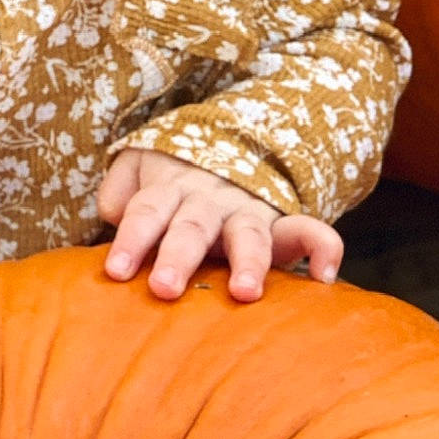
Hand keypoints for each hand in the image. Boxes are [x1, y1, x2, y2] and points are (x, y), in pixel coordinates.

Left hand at [97, 148, 341, 302]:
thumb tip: (112, 213)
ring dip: (249, 262)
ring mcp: (248, 212)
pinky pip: (310, 231)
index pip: (146, 211)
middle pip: (192, 227)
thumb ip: (119, 188)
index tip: (116, 271)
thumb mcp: (138, 166)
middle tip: (164, 288)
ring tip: (244, 293)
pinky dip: (323, 248)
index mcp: (170, 186)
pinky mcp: (282, 225)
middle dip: (178, 257)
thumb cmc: (171, 175)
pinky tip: (326, 275)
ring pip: (250, 234)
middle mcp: (209, 200)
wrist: (228, 145)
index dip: (131, 239)